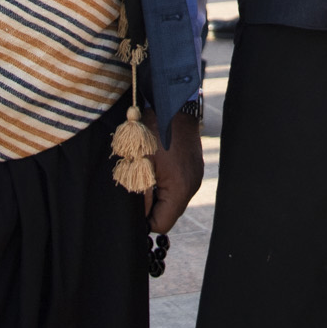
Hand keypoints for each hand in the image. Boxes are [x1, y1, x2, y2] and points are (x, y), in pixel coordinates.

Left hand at [146, 107, 203, 232]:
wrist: (170, 103)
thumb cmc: (151, 131)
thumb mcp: (138, 165)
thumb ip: (139, 195)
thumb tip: (138, 216)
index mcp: (180, 189)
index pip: (161, 224)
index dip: (143, 220)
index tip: (131, 206)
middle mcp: (191, 186)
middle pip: (167, 214)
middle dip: (149, 206)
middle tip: (134, 188)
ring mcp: (194, 176)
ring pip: (171, 200)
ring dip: (156, 194)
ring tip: (143, 175)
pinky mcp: (192, 166)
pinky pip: (176, 186)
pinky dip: (163, 183)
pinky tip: (154, 167)